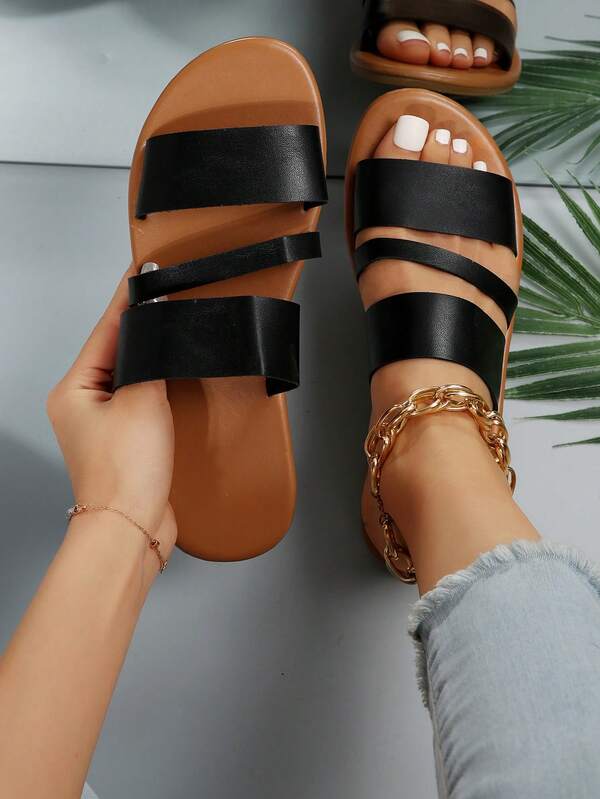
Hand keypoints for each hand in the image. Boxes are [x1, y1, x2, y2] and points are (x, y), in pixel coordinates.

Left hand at [47, 266, 176, 552]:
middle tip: (162, 298)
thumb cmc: (126, 472)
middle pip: (115, 352)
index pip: (104, 332)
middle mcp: (84, 406)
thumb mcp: (141, 401)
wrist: (133, 526)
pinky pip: (144, 400)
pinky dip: (160, 386)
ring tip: (169, 331)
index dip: (126, 301)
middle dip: (139, 327)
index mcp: (74, 390)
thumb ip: (148, 360)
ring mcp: (105, 425)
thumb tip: (155, 333)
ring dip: (151, 357)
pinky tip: (175, 377)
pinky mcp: (128, 441)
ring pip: (130, 376)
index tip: (141, 275)